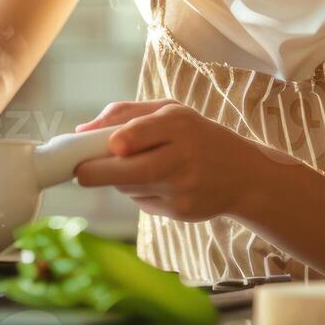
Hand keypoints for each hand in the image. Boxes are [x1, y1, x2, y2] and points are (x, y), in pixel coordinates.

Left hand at [72, 100, 271, 221]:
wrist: (245, 176)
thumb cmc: (198, 136)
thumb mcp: (169, 112)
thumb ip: (124, 114)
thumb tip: (82, 131)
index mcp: (179, 125)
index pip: (143, 133)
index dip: (121, 141)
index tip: (107, 145)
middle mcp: (183, 157)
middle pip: (131, 171)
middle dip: (98, 173)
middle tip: (80, 172)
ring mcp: (183, 189)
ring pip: (130, 188)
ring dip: (118, 180)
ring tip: (132, 166)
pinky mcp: (181, 213)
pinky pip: (142, 203)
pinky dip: (137, 192)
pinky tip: (156, 182)